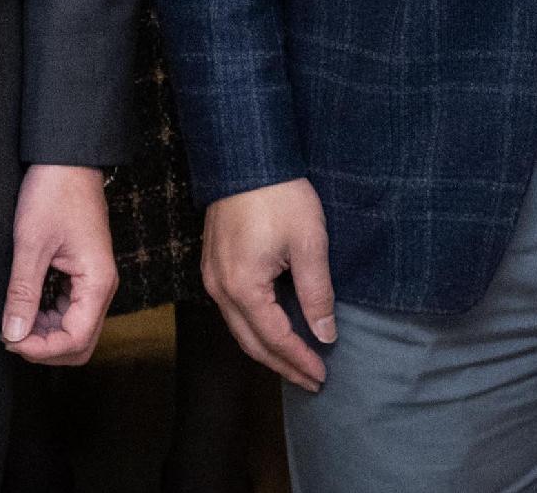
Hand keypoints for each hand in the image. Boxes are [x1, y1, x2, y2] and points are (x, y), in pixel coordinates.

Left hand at [4, 164, 117, 363]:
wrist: (67, 157)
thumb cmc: (54, 192)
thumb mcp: (32, 243)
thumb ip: (23, 292)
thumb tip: (13, 335)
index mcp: (97, 283)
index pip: (76, 340)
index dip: (42, 349)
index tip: (10, 341)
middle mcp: (102, 287)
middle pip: (81, 342)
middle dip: (47, 348)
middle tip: (12, 335)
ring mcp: (95, 280)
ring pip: (76, 329)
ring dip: (47, 334)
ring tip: (16, 321)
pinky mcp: (84, 272)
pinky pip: (72, 310)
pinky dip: (50, 317)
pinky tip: (27, 306)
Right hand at [199, 178, 336, 391]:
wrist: (245, 155)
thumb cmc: (279, 195)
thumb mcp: (308, 243)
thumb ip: (317, 294)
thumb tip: (325, 334)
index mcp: (243, 287)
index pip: (275, 338)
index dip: (300, 360)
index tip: (322, 375)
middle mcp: (220, 288)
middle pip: (251, 343)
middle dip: (282, 365)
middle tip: (310, 380)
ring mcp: (212, 276)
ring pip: (239, 328)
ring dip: (267, 348)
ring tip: (296, 361)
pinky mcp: (212, 264)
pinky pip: (232, 310)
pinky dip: (254, 327)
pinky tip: (274, 328)